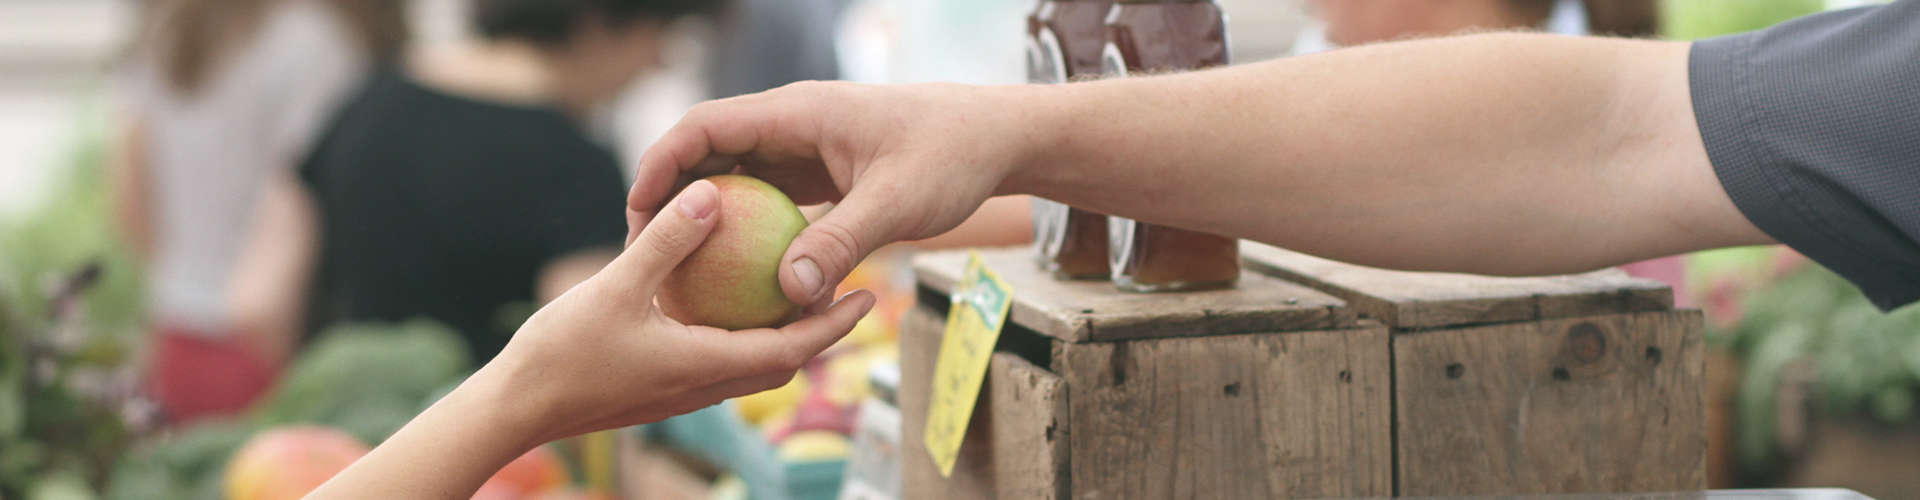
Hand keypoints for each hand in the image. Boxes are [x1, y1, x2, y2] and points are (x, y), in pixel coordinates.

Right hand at [311, 180, 874, 498]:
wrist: (515, 408)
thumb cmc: (562, 353)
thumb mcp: (616, 286)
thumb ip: (667, 242)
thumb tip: (710, 194)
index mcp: (706, 366)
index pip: (792, 349)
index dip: (834, 324)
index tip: (868, 294)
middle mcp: (703, 385)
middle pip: (782, 360)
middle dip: (819, 329)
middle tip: (847, 289)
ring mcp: (681, 390)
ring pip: (750, 364)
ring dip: (780, 333)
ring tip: (797, 291)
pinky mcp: (659, 387)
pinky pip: (717, 359)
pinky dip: (738, 334)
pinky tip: (724, 300)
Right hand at [626, 82, 1048, 304]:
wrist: (996, 138)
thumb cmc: (951, 157)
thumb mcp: (897, 203)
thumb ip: (841, 242)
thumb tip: (788, 292)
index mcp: (797, 113)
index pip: (705, 126)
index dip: (662, 164)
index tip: (638, 212)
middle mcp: (792, 125)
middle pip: (709, 152)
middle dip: (671, 196)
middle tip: (644, 252)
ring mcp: (805, 148)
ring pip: (736, 176)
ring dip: (706, 216)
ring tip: (678, 269)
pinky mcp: (821, 173)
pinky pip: (768, 199)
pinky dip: (746, 230)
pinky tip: (736, 277)